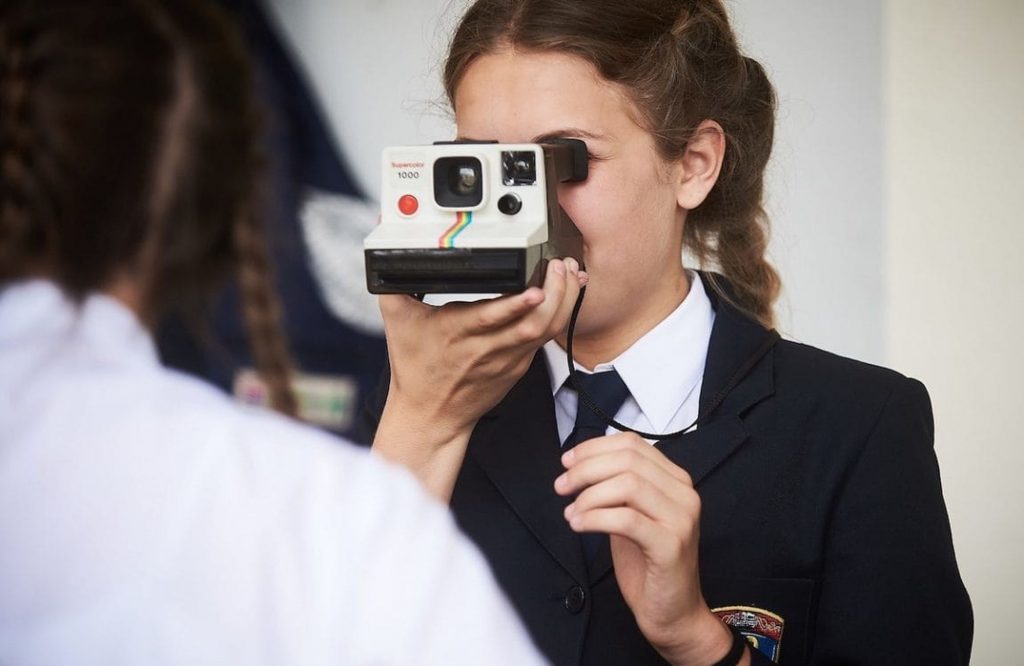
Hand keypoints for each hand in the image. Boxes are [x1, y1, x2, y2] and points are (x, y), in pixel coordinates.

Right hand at [373, 258, 585, 499]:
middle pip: (533, 323)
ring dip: (564, 301)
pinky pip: (545, 339)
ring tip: (570, 273)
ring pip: (546, 331)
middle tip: (561, 266)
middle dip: (555, 293)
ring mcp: (508, 358)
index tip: (535, 288)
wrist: (430, 416)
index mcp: (457, 332)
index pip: (491, 318)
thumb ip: (392, 282)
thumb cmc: (415, 369)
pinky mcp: (519, 366)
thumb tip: (381, 249)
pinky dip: (561, 315)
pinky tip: (567, 294)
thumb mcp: (397, 321)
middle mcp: (487, 347)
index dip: (516, 304)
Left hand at [554, 433, 737, 664]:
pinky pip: (626, 519)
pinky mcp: (670, 544)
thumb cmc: (649, 563)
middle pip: (627, 460)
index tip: (567, 462)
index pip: (632, 444)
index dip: (593, 448)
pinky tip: (579, 525)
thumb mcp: (631, 514)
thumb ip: (616, 487)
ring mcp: (681, 518)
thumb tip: (581, 464)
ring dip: (589, 496)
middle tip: (562, 486)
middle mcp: (684, 493)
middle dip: (586, 469)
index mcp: (675, 480)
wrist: (673, 612)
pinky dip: (595, 518)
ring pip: (627, 485)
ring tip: (571, 513)